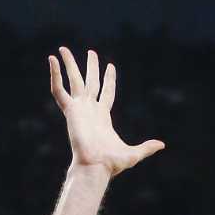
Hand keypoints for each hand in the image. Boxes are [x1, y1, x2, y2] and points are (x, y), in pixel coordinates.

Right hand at [49, 47, 163, 178]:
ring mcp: (79, 109)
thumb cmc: (112, 164)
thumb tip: (162, 145)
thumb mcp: (134, 154)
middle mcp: (90, 109)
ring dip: (69, 64)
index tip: (110, 66)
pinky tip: (52, 60)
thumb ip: (147, 147)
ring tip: (62, 47)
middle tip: (92, 52)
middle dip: (91, 67)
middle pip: (90, 82)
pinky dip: (54, 75)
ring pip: (73, 81)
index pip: (107, 92)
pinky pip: (58, 90)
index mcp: (103, 116)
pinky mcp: (69, 111)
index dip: (109, 79)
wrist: (96, 167)